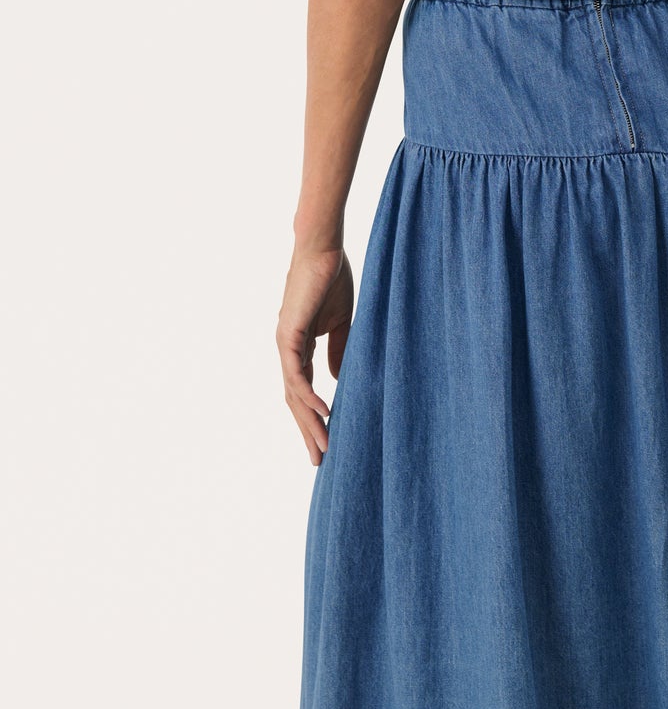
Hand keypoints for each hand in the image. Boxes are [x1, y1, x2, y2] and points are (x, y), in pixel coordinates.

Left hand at [276, 244, 353, 464]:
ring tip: (323, 447)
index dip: (313, 416)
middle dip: (308, 430)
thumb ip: (339, 350)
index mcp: (299, 347)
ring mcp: (285, 344)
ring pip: (294, 394)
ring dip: (308, 422)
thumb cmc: (331, 278)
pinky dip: (309, 396)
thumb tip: (340, 379)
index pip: (304, 391)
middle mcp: (287, 350)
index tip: (326, 439)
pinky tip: (324, 413)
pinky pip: (297, 374)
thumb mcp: (341, 321)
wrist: (322, 248)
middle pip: (295, 401)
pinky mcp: (289, 335)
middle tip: (320, 459)